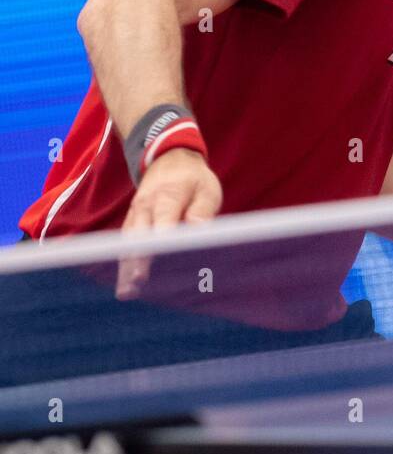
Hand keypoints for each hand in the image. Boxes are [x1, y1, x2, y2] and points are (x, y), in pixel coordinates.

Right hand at [115, 149, 222, 299]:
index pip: (162, 218)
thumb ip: (202, 210)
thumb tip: (199, 230)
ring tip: (126, 293)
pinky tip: (126, 287)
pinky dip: (125, 264)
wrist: (170, 160)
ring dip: (126, 267)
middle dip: (137, 259)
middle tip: (136, 283)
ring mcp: (135, 216)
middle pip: (139, 235)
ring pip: (128, 244)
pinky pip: (125, 245)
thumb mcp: (206, 189)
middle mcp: (145, 206)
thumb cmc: (194, 180)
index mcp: (167, 195)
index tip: (159, 256)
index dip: (160, 239)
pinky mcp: (132, 224)